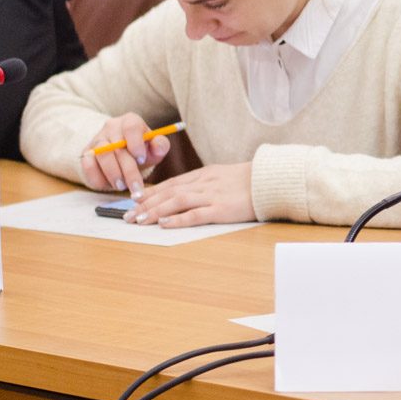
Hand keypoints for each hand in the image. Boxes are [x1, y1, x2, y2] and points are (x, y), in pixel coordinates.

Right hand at [79, 113, 172, 197]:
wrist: (124, 156)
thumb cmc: (142, 151)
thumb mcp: (154, 148)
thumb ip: (160, 146)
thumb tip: (159, 146)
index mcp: (130, 121)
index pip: (131, 126)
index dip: (136, 144)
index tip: (142, 160)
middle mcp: (111, 127)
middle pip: (117, 146)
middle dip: (128, 170)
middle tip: (136, 188)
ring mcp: (97, 140)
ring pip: (101, 156)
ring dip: (113, 174)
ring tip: (122, 186)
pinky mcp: (86, 153)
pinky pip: (87, 165)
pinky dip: (98, 178)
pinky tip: (108, 185)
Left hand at [128, 163, 255, 227]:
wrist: (272, 181)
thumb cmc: (251, 181)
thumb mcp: (224, 176)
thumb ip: (206, 183)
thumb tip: (186, 192)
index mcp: (205, 174)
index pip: (171, 183)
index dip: (151, 193)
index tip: (134, 201)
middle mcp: (204, 183)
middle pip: (169, 192)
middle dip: (146, 204)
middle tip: (128, 215)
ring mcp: (213, 195)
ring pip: (177, 201)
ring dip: (155, 211)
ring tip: (139, 220)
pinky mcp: (222, 209)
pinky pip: (196, 214)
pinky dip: (178, 219)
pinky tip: (164, 224)